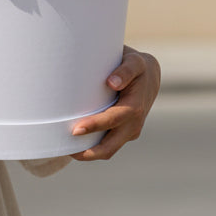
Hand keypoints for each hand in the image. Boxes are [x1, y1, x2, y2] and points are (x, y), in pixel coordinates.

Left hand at [70, 45, 160, 161]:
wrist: (149, 76)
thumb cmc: (136, 67)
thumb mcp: (135, 62)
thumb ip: (125, 70)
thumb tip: (112, 82)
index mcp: (135, 108)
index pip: (112, 120)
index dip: (94, 126)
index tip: (75, 130)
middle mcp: (134, 124)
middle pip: (110, 147)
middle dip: (88, 152)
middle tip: (65, 148)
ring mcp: (129, 131)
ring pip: (108, 150)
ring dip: (88, 154)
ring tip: (66, 149)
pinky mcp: (124, 134)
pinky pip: (108, 146)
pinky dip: (93, 148)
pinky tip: (75, 144)